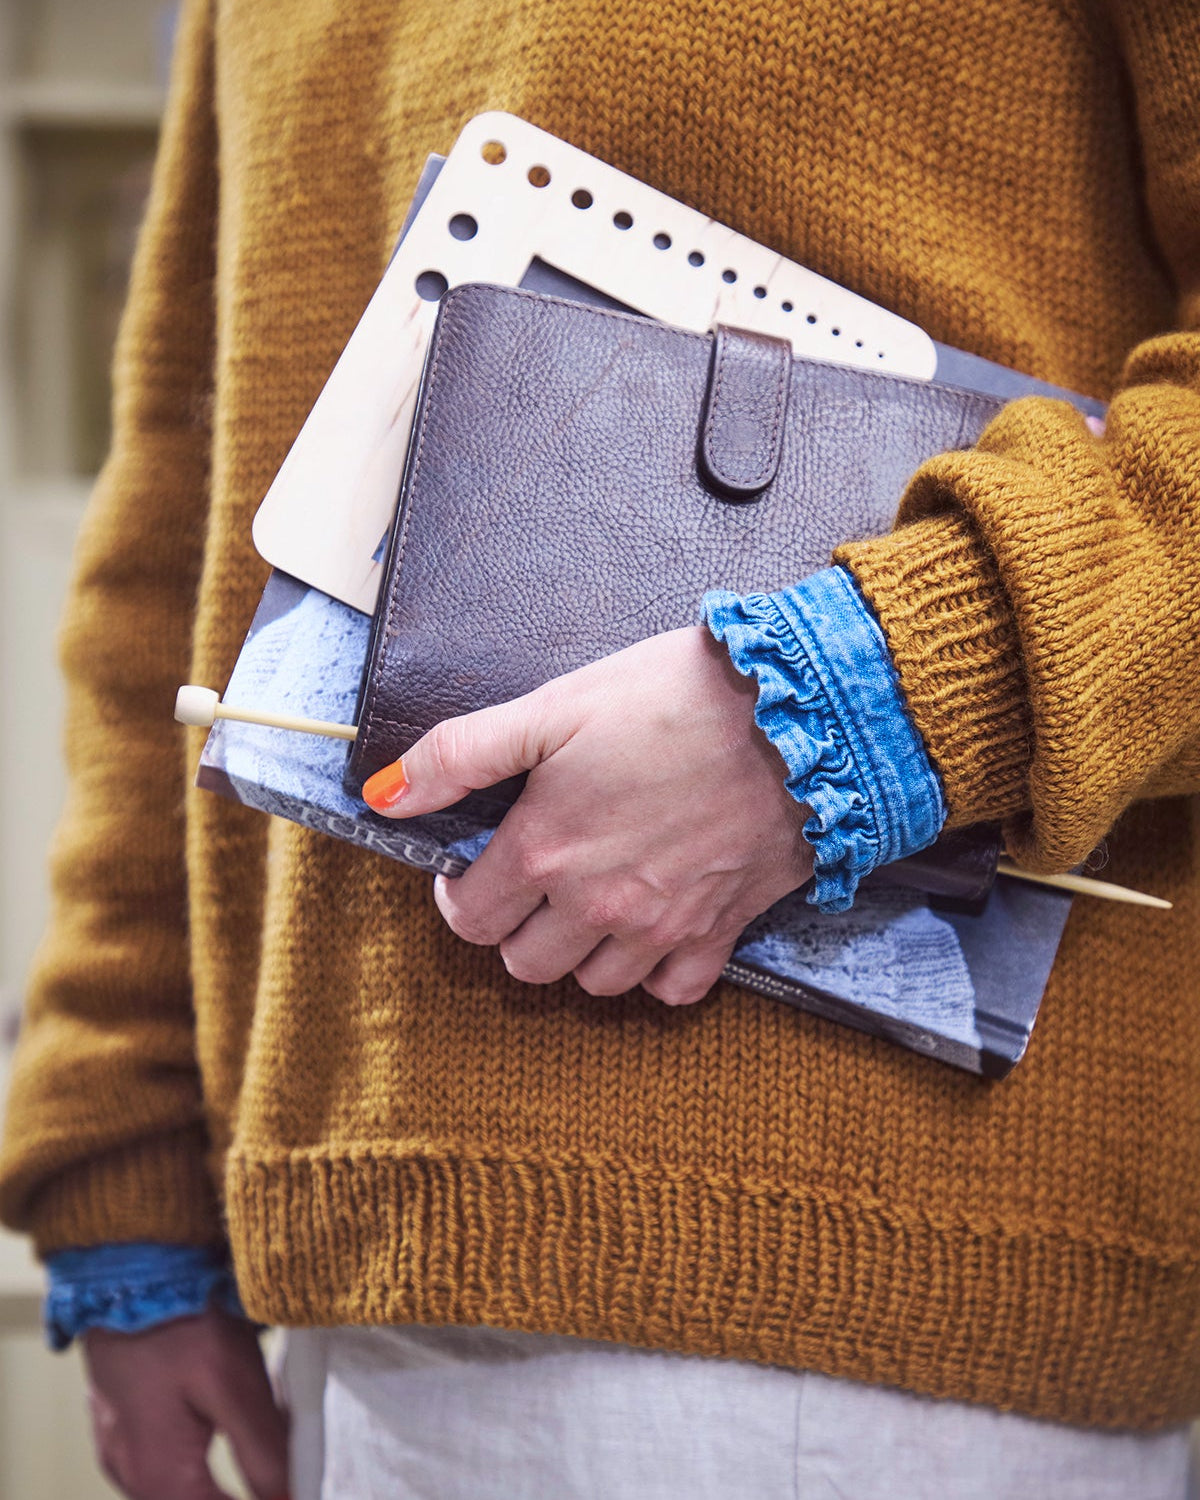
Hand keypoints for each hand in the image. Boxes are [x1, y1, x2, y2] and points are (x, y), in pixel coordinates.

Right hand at [83, 1306, 288, 1499]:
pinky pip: (162, 1464)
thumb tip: (291, 1498)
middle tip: (286, 1478)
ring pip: (178, 1491)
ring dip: (217, 1485)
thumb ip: (263, 1453)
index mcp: (160, 1478)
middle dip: (247, 1494)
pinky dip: (196, 1465)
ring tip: (265, 1466)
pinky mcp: (118, 1420)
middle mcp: (130, 1475)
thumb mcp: (235, 1385)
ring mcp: (118, 1447)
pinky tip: (222, 1436)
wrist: (125, 1266)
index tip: (298, 1492)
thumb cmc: (179, 1321)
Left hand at [364, 626, 812, 1004]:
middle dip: (517, 928)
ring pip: (594, 985)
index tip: (481, 869)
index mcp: (546, 850)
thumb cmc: (673, 697)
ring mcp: (662, 927)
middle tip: (536, 882)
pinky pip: (672, 991)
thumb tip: (384, 796)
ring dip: (581, 953)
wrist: (800, 711)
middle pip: (526, 963)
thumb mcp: (553, 707)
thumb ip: (460, 754)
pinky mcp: (721, 931)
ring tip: (593, 901)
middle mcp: (598, 904)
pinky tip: (654, 928)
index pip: (471, 917)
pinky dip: (656, 973)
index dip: (462, 894)